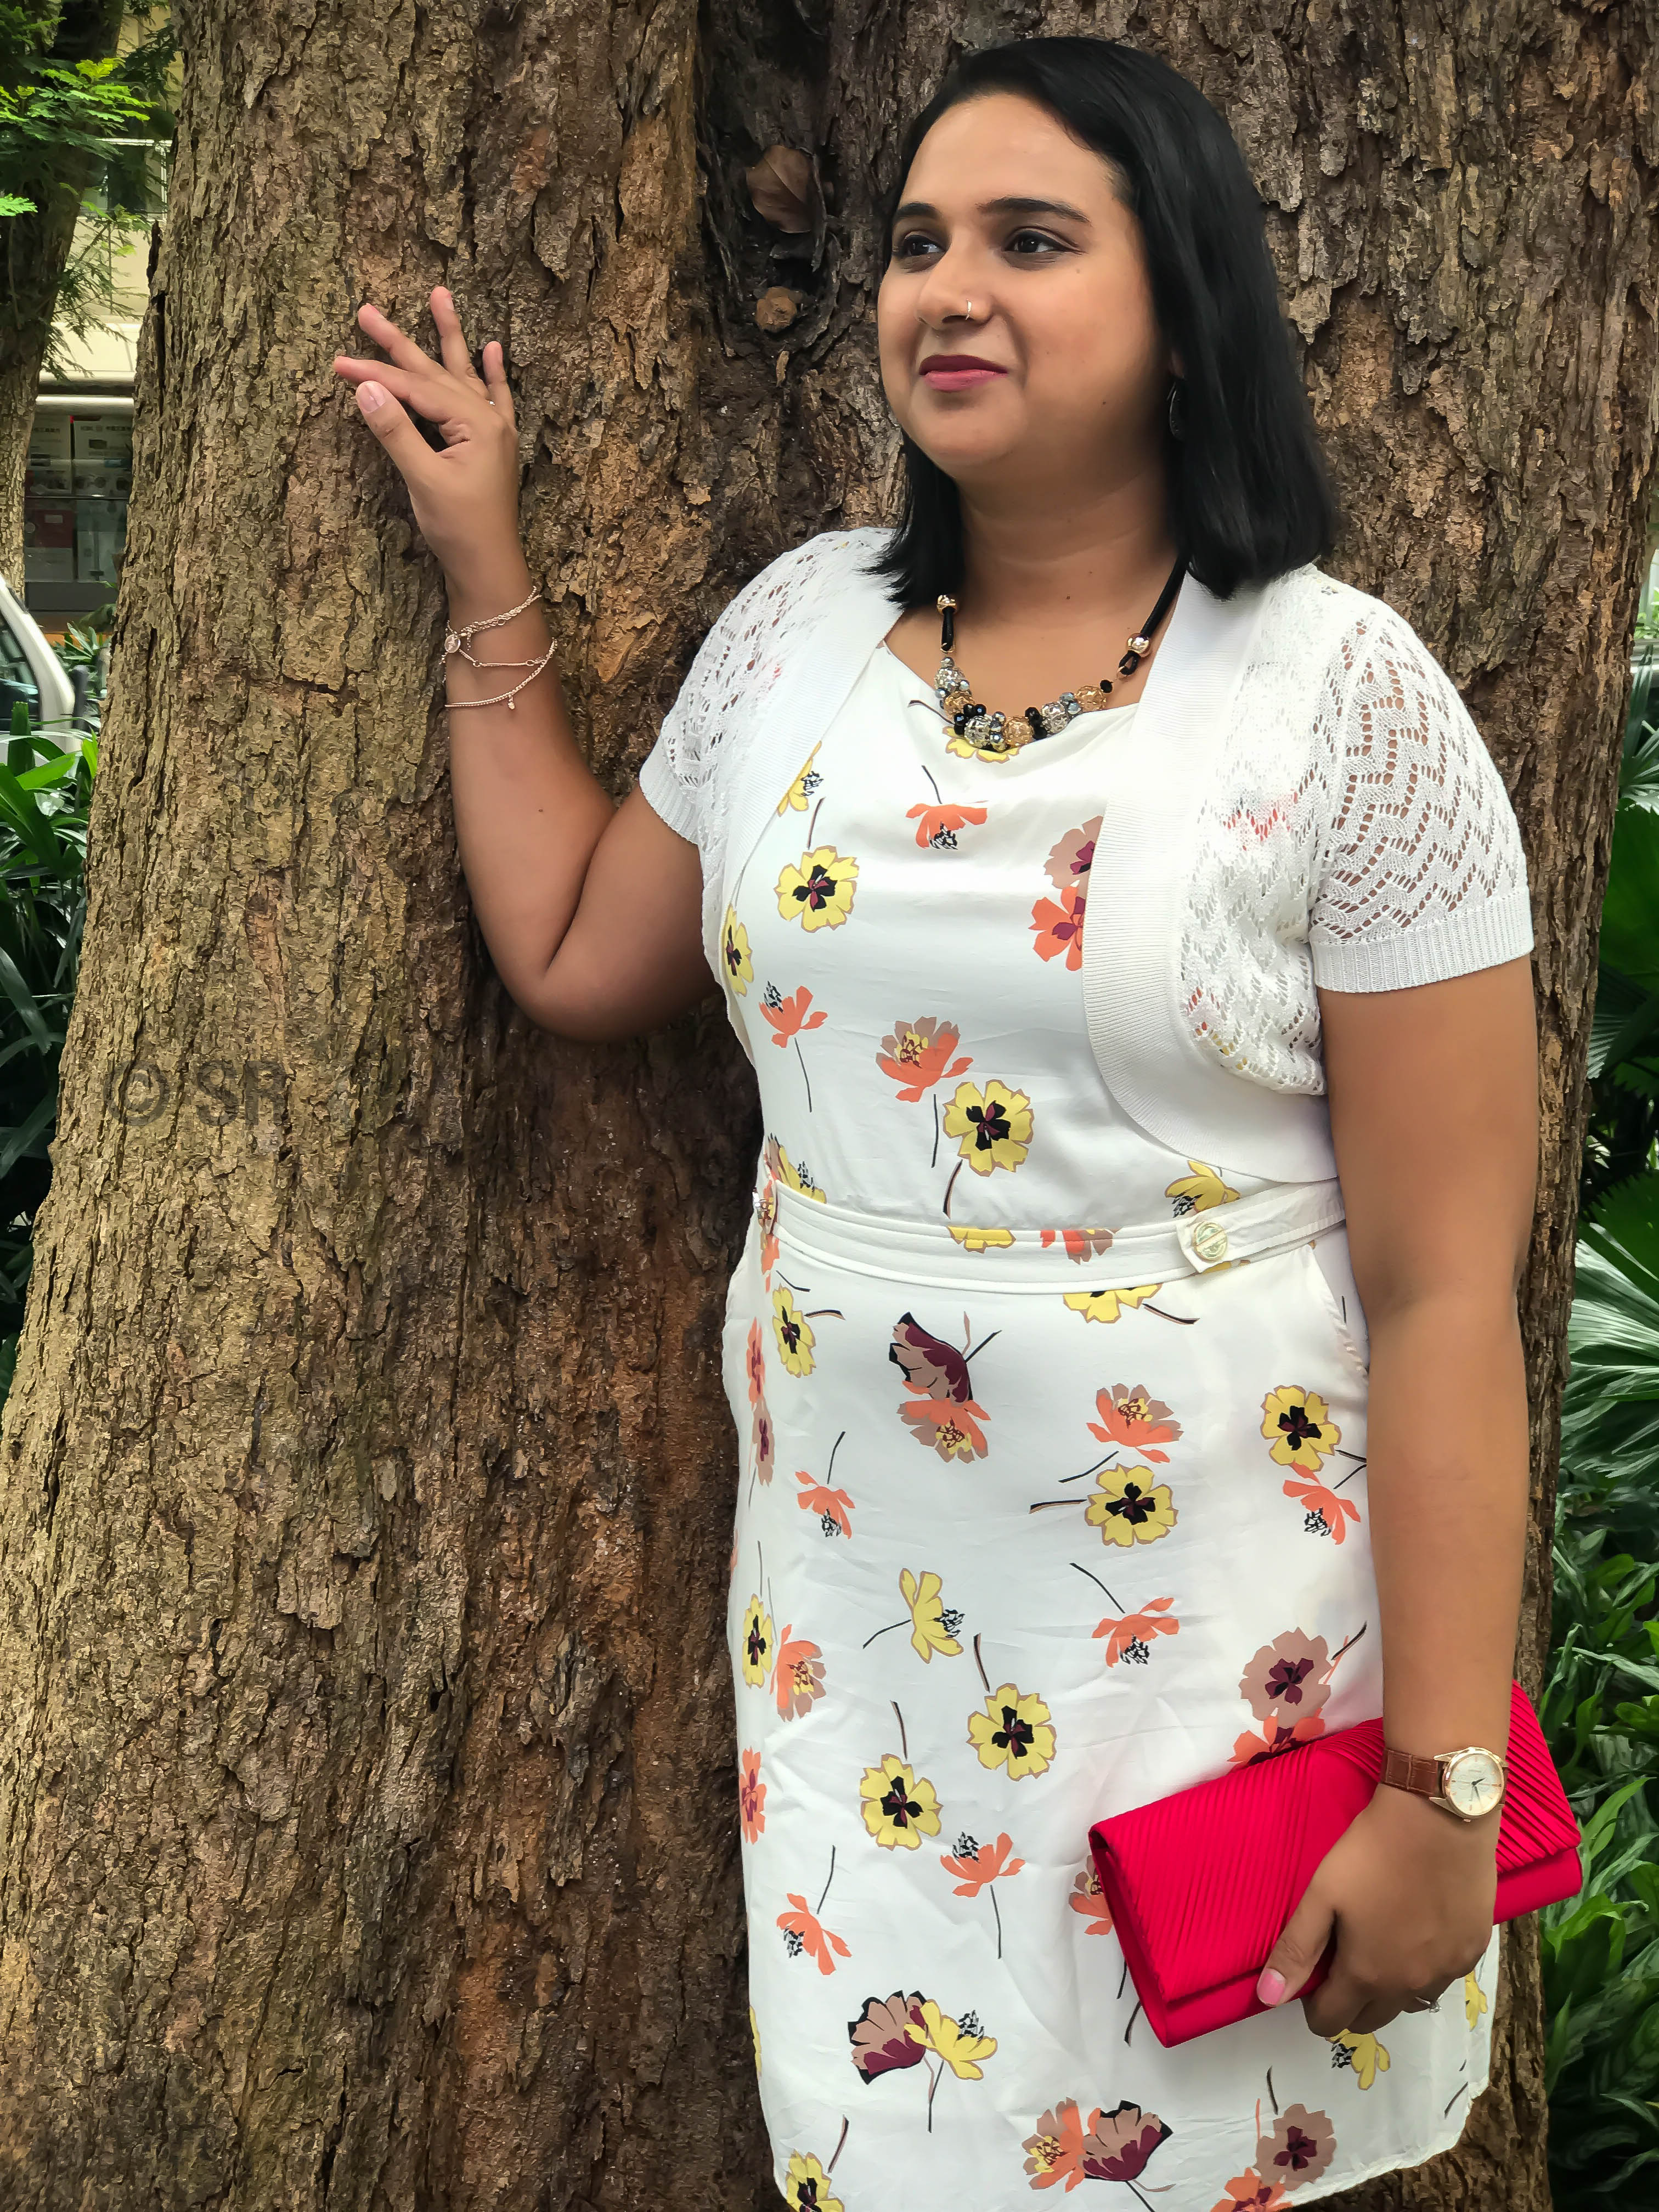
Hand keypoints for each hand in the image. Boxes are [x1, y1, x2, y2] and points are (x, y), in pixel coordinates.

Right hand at [332, 288, 521, 575]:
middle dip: (399, 342)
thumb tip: (365, 388)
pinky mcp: (492, 445)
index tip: (338, 363)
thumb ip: (396, 432)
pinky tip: (493, 349)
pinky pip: (493, 398)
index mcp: (475, 423)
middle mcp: (488, 418)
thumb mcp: (423, 480)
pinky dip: (492, 374)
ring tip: (441, 296)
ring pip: (462, 373)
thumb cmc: (459, 530)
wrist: (490, 568)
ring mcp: (494, 430)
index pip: (415, 389)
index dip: (375, 375)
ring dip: (449, 336)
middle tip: (366, 310)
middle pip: (435, 371)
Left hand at [1255, 1784, 1497, 2035]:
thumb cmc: (1373, 1852)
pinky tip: (1420, 1933)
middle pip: (1371, 2019)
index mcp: (1367, 1975)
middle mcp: (1409, 1986)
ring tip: (1381, 1946)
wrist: (1440, 1818)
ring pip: (1410, 2002)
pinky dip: (1426, 1969)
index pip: (1332, 2021)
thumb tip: (1268, 1998)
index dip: (1314, 2007)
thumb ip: (1296, 1950)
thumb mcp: (1322, 1895)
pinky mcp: (1473, 1950)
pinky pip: (1443, 1977)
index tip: (1311, 1981)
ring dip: (1390, 1989)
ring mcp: (1447, 1971)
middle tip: (1342, 1959)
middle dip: (1350, 2002)